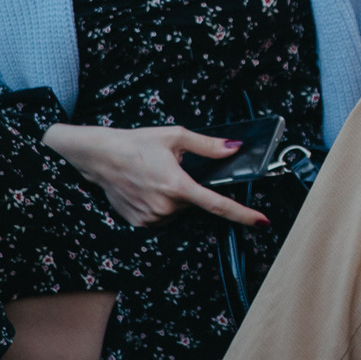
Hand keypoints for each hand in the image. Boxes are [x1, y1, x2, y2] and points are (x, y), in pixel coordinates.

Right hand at [43, 123, 267, 227]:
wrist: (99, 156)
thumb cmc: (136, 143)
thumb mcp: (175, 137)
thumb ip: (208, 146)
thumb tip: (234, 149)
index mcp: (178, 185)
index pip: (217, 204)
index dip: (242, 214)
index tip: (261, 221)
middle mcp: (165, 206)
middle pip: (194, 203)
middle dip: (190, 188)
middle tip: (171, 170)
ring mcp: (151, 217)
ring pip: (178, 210)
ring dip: (175, 197)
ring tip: (155, 177)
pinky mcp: (139, 222)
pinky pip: (161, 216)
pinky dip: (160, 204)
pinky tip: (147, 188)